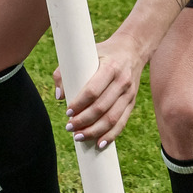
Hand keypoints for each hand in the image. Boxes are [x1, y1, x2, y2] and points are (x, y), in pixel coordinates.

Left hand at [53, 32, 145, 148]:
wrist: (133, 49)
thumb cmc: (103, 52)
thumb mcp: (86, 53)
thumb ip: (67, 70)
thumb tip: (59, 96)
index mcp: (110, 67)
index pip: (93, 90)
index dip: (79, 104)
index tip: (67, 112)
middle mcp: (122, 81)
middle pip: (101, 108)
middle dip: (83, 121)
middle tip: (69, 127)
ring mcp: (129, 93)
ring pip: (112, 119)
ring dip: (94, 131)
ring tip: (78, 136)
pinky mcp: (132, 102)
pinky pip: (122, 122)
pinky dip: (110, 135)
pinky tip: (99, 143)